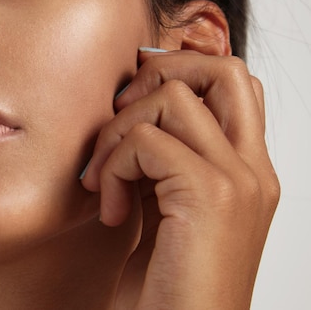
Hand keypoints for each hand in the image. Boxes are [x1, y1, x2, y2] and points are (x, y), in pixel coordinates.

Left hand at [80, 50, 279, 308]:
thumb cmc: (166, 288)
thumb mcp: (165, 208)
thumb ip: (161, 161)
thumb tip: (129, 111)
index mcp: (246, 172)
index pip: (232, 86)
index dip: (177, 77)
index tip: (129, 109)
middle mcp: (252, 170)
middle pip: (223, 69)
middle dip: (158, 76)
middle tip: (122, 118)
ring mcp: (237, 180)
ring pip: (173, 96)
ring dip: (118, 132)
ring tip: (106, 180)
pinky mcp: (209, 194)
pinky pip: (144, 140)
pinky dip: (113, 167)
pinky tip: (112, 210)